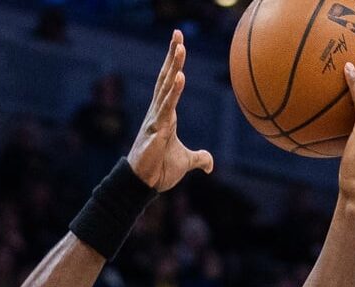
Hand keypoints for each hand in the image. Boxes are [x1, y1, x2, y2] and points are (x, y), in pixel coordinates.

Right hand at [126, 30, 214, 191]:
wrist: (143, 185)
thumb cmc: (159, 170)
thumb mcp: (185, 162)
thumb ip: (199, 158)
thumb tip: (210, 165)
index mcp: (166, 114)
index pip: (170, 82)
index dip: (174, 62)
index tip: (179, 42)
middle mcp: (159, 112)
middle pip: (166, 78)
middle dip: (172, 56)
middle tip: (177, 33)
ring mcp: (156, 121)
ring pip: (166, 90)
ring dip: (174, 69)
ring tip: (181, 51)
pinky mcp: (156, 132)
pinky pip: (165, 110)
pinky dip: (172, 95)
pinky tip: (179, 79)